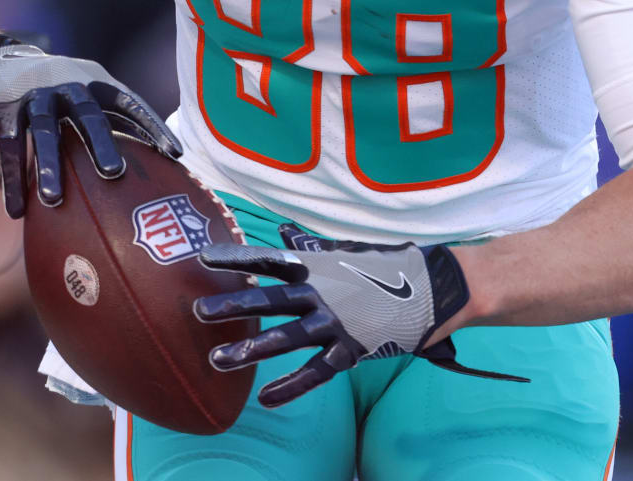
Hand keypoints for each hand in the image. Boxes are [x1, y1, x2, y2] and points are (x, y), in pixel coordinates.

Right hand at [0, 34, 182, 218]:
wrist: (2, 62)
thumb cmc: (62, 90)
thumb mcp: (90, 93)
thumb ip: (117, 119)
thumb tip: (160, 165)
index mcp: (96, 82)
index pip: (130, 102)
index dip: (152, 125)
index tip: (174, 154)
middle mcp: (67, 85)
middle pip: (88, 113)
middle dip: (101, 142)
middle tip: (114, 173)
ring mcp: (35, 96)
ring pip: (44, 131)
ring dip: (48, 166)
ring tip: (53, 200)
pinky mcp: (4, 110)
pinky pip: (10, 148)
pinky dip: (13, 180)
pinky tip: (17, 212)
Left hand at [194, 226, 496, 406]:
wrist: (434, 286)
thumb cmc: (385, 266)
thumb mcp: (344, 251)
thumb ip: (310, 247)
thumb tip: (285, 232)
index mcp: (315, 266)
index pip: (267, 258)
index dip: (235, 258)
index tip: (203, 258)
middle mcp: (320, 292)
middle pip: (267, 299)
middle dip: (231, 306)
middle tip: (198, 311)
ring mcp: (335, 322)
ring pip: (284, 338)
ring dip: (249, 349)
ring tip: (216, 359)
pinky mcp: (352, 349)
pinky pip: (316, 371)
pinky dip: (291, 387)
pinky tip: (267, 400)